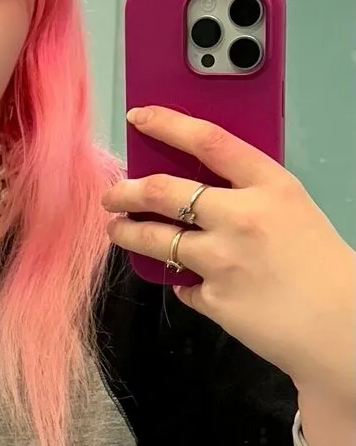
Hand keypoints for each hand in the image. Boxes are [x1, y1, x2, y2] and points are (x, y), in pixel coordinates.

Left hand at [101, 106, 355, 414]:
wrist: (346, 329)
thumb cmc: (323, 265)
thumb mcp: (292, 209)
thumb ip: (247, 194)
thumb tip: (196, 189)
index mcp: (270, 187)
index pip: (208, 140)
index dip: (166, 124)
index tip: (138, 116)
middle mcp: (241, 217)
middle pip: (162, 191)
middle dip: (125, 191)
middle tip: (112, 194)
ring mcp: (223, 260)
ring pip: (154, 238)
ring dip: (126, 233)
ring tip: (117, 231)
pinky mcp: (213, 299)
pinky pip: (181, 284)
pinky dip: (181, 281)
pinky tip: (188, 282)